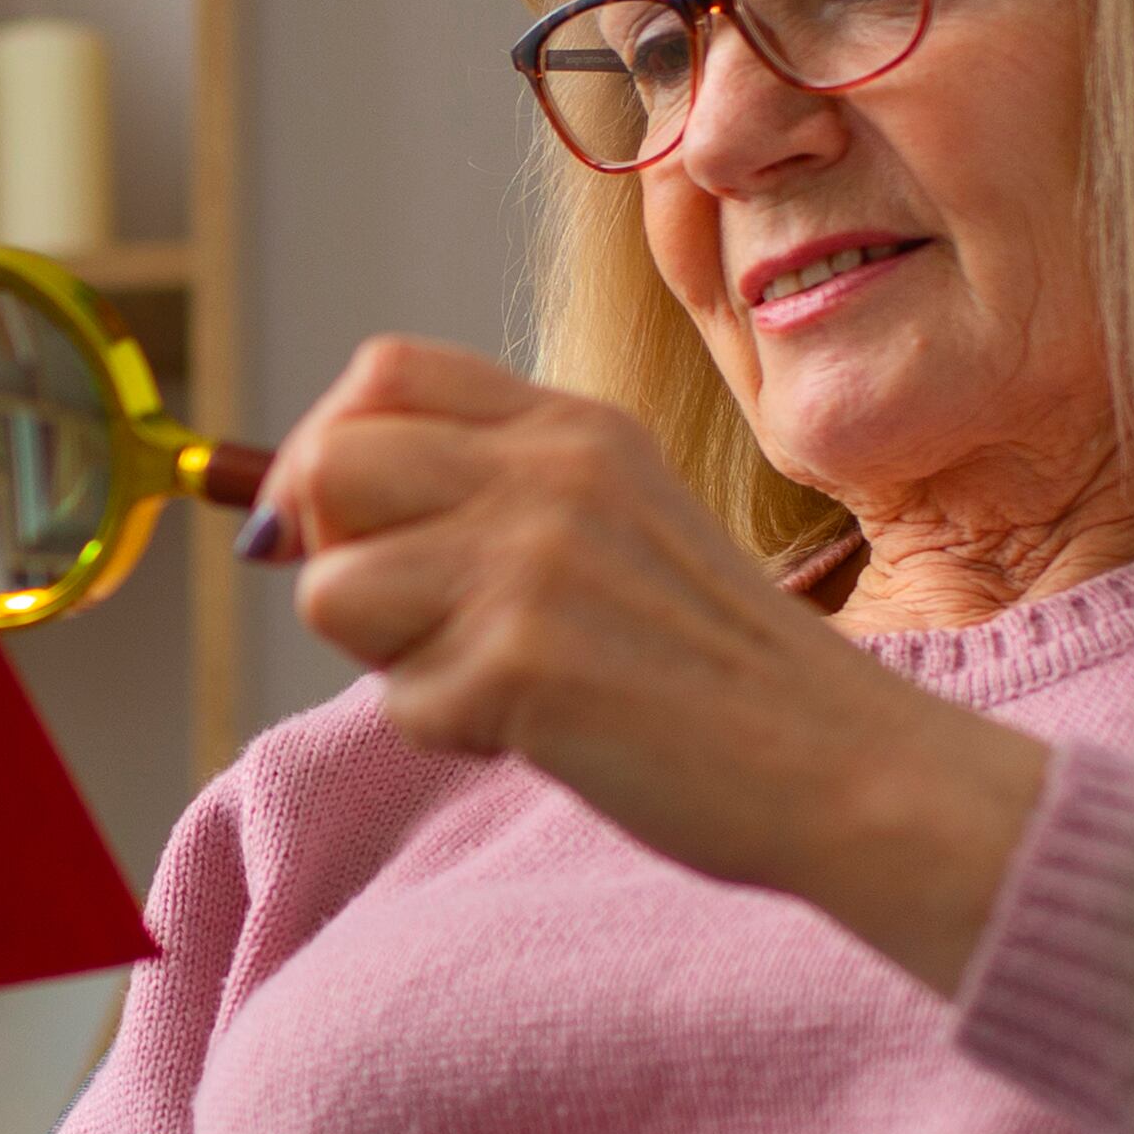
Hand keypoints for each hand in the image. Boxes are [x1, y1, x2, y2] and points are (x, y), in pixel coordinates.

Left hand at [258, 338, 1049, 993]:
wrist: (845, 762)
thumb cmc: (721, 665)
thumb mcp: (621, 520)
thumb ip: (494, 492)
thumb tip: (288, 515)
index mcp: (574, 426)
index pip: (382, 371)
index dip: (333, 446)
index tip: (357, 527)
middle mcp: (548, 473)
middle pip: (328, 466)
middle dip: (334, 554)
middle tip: (415, 622)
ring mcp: (533, 563)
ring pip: (331, 589)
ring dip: (389, 658)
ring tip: (496, 680)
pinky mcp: (522, 663)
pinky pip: (398, 701)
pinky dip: (452, 735)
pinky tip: (546, 731)